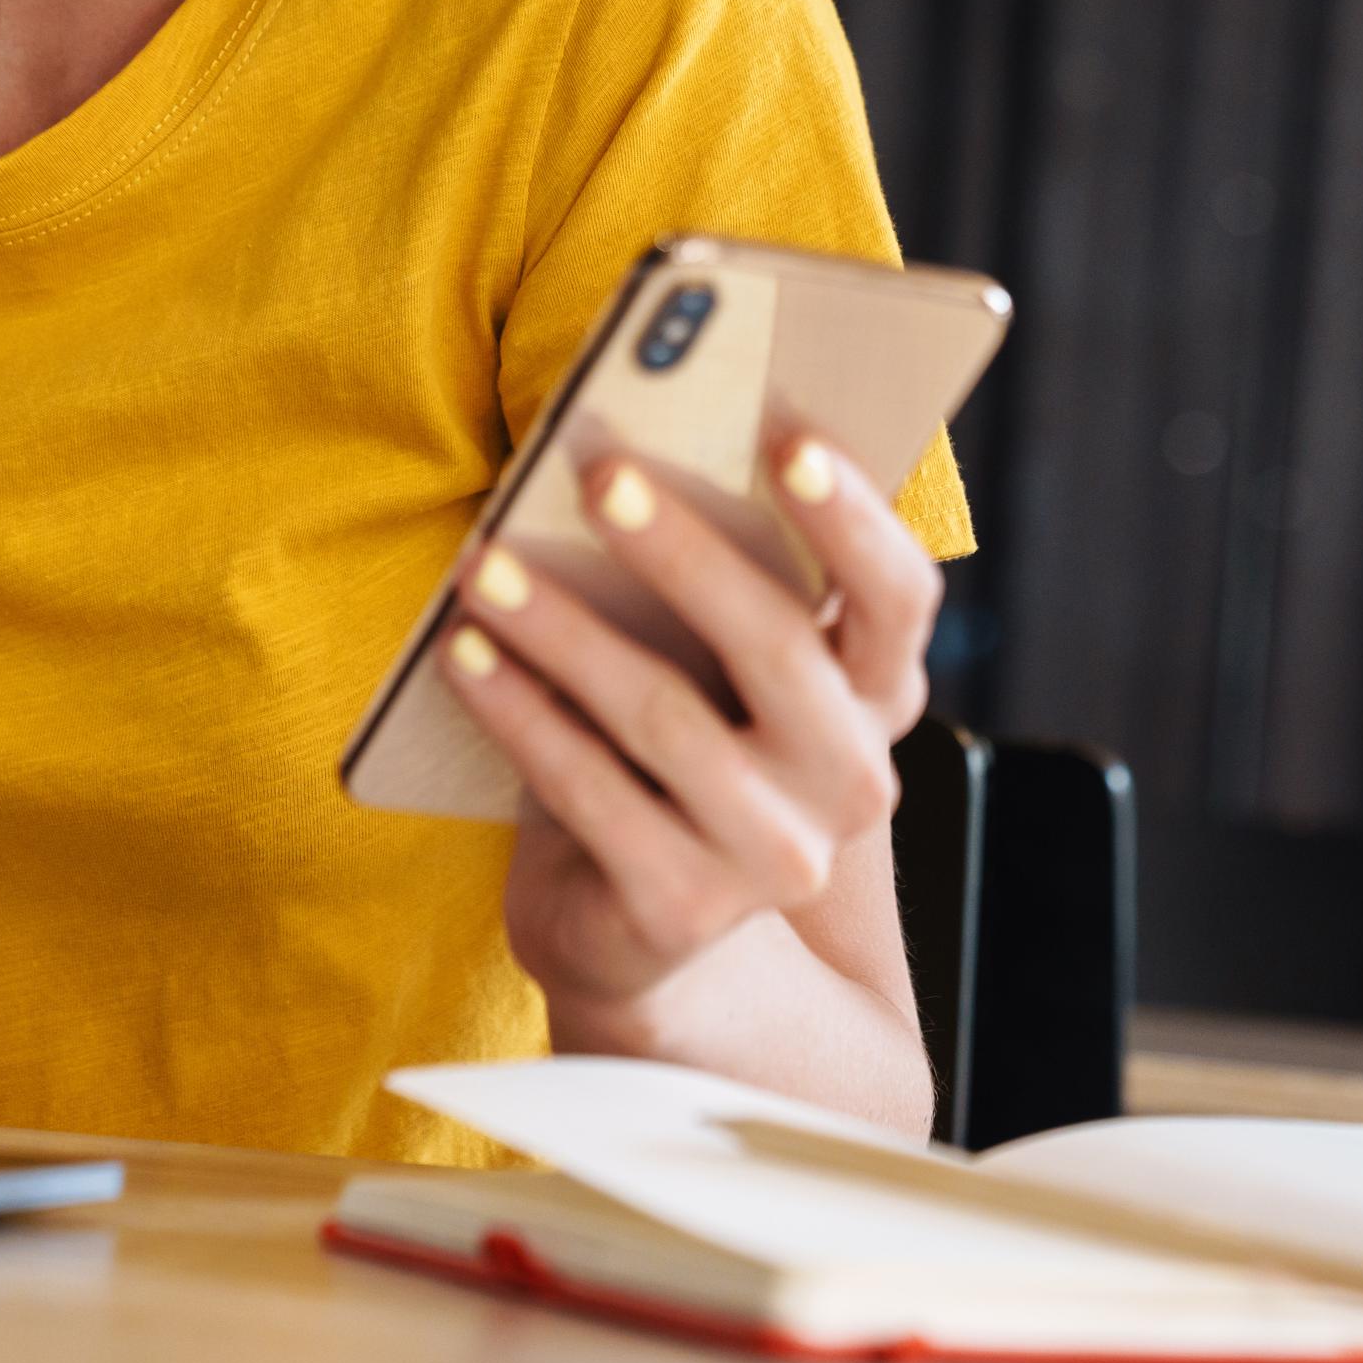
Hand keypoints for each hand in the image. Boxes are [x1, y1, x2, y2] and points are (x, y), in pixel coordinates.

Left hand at [438, 427, 940, 1039]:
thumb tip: (629, 457)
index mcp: (874, 698)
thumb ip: (717, 584)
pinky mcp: (682, 907)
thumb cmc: (668, 750)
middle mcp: (849, 782)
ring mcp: (774, 856)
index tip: (786, 432)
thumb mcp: (713, 671)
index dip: (856, 517)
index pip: (899, 597)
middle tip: (601, 473)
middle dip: (683, 550)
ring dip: (563, 628)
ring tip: (485, 564)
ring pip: (664, 717)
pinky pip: (589, 791)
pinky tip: (464, 653)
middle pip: (778, 647)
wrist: (634, 930)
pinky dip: (518, 713)